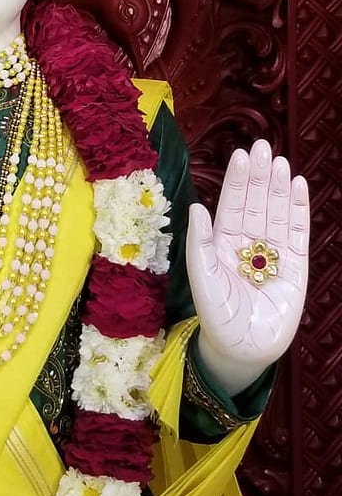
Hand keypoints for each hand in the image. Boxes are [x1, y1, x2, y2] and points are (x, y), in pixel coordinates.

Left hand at [186, 139, 308, 395]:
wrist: (242, 349)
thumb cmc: (216, 315)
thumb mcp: (202, 278)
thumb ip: (199, 243)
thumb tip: (197, 207)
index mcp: (223, 241)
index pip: (232, 204)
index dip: (237, 180)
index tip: (242, 155)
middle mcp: (249, 242)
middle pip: (256, 202)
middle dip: (259, 175)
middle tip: (263, 146)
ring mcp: (273, 253)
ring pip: (277, 213)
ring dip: (279, 187)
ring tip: (281, 162)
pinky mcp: (295, 267)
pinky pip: (298, 233)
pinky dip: (299, 210)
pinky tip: (298, 187)